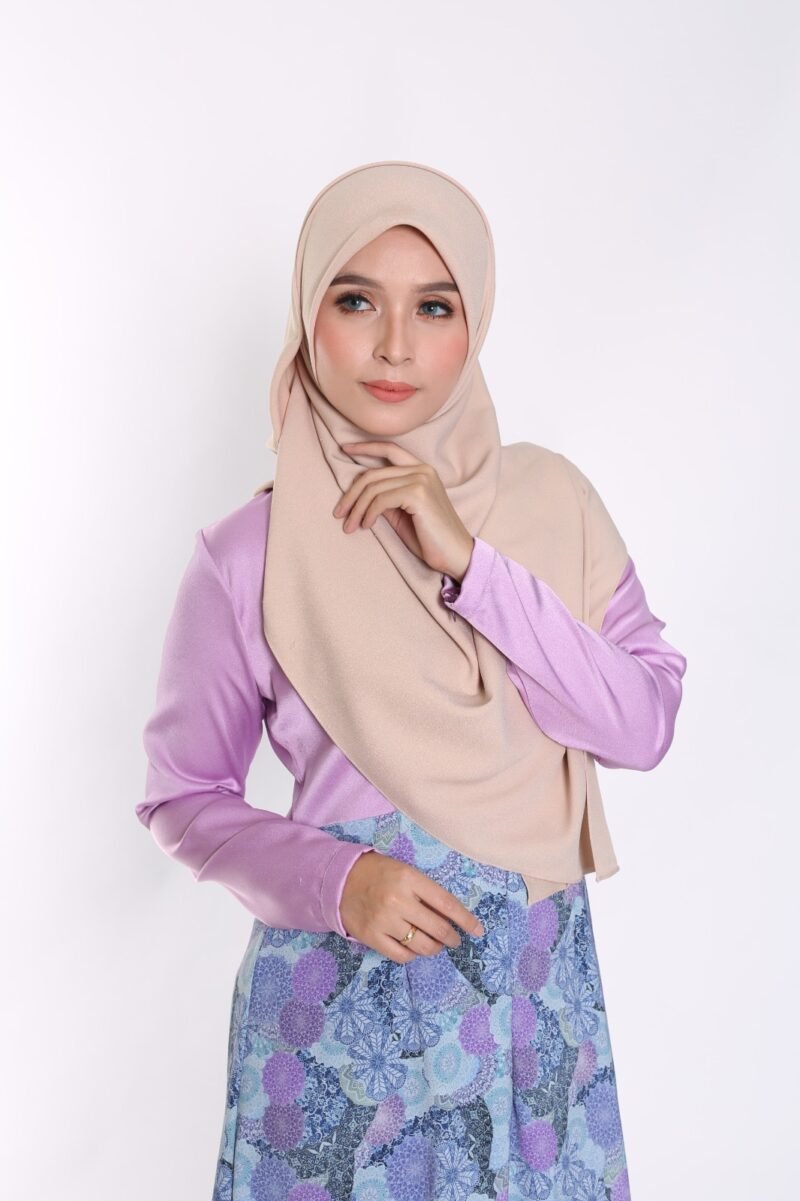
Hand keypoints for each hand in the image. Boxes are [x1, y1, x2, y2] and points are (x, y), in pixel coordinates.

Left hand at [333, 440, 474, 580]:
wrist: (455, 554)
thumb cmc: (429, 537)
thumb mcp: (402, 513)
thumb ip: (386, 497)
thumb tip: (360, 493)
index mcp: (421, 469)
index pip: (389, 449)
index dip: (364, 447)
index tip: (344, 449)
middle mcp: (422, 470)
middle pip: (373, 473)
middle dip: (351, 494)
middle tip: (339, 513)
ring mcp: (421, 480)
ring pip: (373, 488)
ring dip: (356, 508)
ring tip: (350, 526)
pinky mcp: (418, 494)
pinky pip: (380, 500)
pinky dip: (368, 513)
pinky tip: (366, 526)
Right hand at [339, 848, 485, 962]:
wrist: (340, 880)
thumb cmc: (379, 873)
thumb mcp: (405, 872)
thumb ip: (426, 892)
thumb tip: (451, 917)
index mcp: (410, 879)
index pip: (447, 903)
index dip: (466, 920)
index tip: (478, 931)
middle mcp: (398, 900)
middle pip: (438, 929)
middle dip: (452, 938)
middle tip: (454, 939)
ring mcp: (384, 921)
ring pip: (422, 946)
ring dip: (435, 948)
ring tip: (435, 944)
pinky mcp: (372, 937)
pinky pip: (402, 956)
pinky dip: (413, 955)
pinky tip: (413, 947)